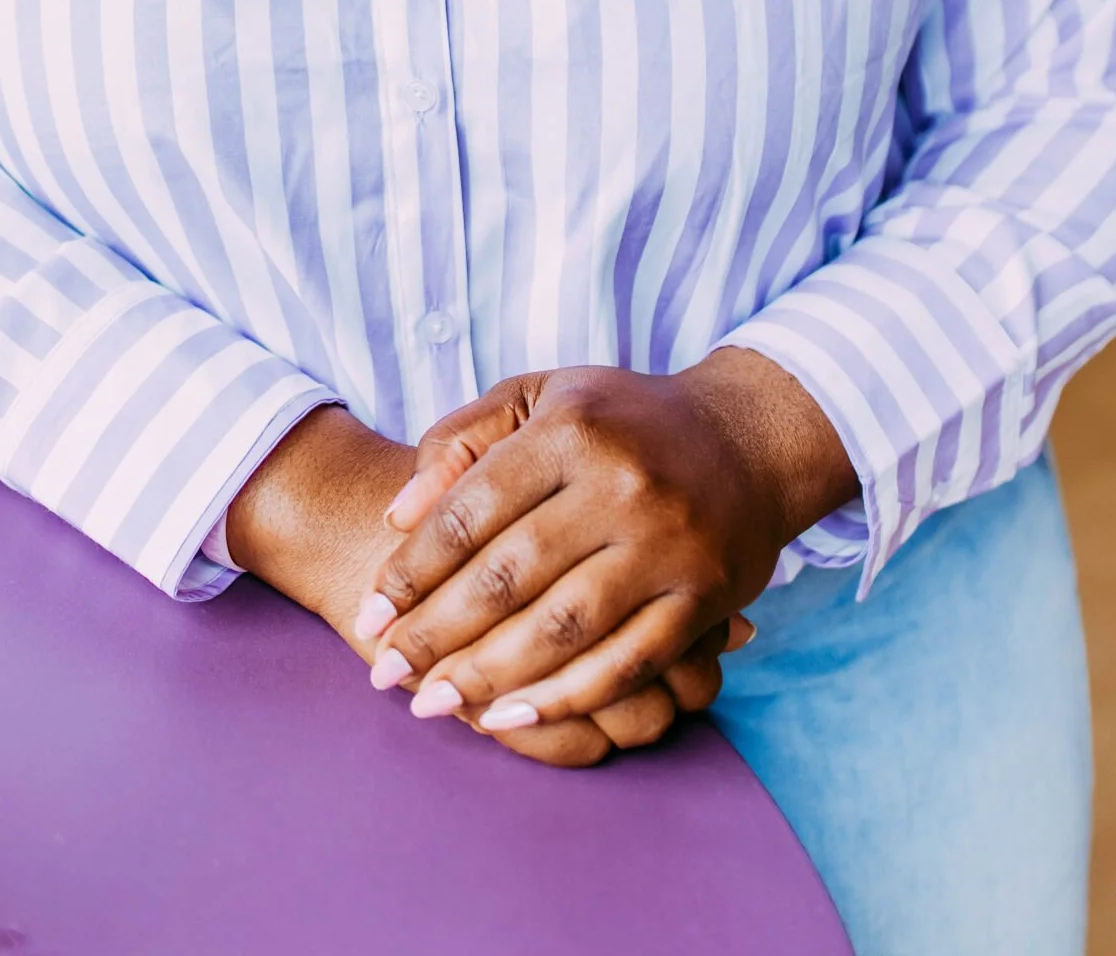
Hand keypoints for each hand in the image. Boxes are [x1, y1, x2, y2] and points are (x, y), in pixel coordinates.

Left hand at [352, 349, 857, 743]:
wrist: (745, 437)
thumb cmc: (619, 420)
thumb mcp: (537, 398)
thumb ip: (461, 442)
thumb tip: (397, 514)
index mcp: (571, 429)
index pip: (473, 508)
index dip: (414, 569)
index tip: (370, 612)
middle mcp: (622, 484)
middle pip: (510, 575)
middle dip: (437, 633)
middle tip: (385, 673)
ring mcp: (668, 543)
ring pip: (564, 627)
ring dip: (489, 677)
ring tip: (431, 704)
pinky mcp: (705, 596)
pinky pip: (628, 662)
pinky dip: (564, 698)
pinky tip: (510, 717)